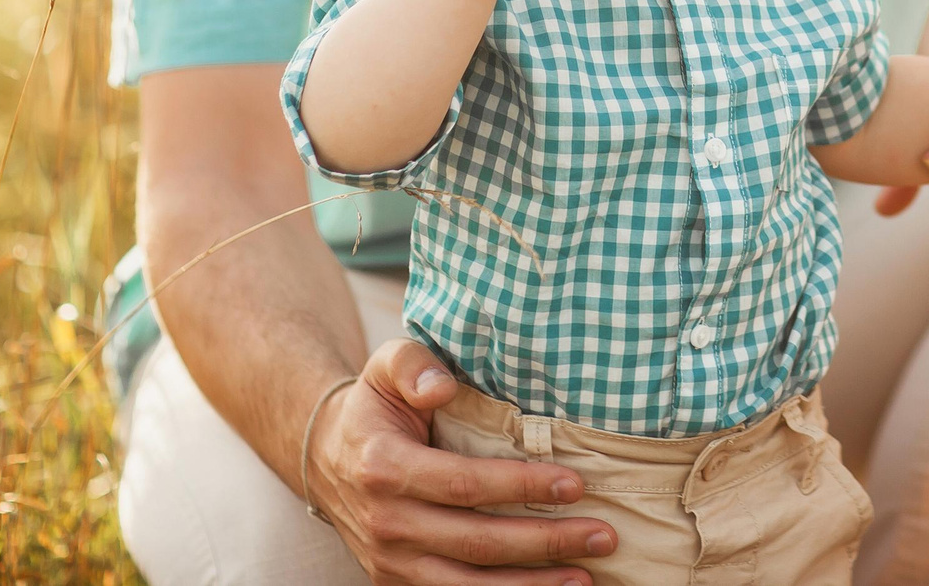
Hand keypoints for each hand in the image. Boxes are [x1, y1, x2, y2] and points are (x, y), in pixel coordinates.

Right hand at [305, 337, 615, 584]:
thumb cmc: (374, 406)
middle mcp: (385, 522)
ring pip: (467, 584)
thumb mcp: (387, 366)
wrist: (325, 455)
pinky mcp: (395, 581)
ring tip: (586, 577)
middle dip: (545, 542)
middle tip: (603, 535)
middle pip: (476, 541)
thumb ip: (413, 365)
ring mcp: (388, 560)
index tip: (575, 485)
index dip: (522, 488)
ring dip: (531, 585)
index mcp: (384, 467)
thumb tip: (442, 387)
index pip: (464, 484)